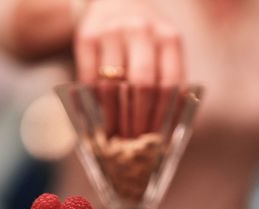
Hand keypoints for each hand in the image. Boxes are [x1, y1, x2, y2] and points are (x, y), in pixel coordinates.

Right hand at [74, 1, 183, 136]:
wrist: (115, 0)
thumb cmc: (146, 37)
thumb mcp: (165, 49)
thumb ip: (171, 81)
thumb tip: (171, 127)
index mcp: (169, 37)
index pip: (169, 84)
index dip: (162, 116)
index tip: (156, 138)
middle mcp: (142, 31)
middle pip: (143, 86)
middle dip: (138, 120)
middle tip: (134, 143)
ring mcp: (112, 32)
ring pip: (113, 86)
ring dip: (114, 118)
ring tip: (116, 137)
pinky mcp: (87, 36)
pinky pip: (89, 79)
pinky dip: (94, 103)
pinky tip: (99, 118)